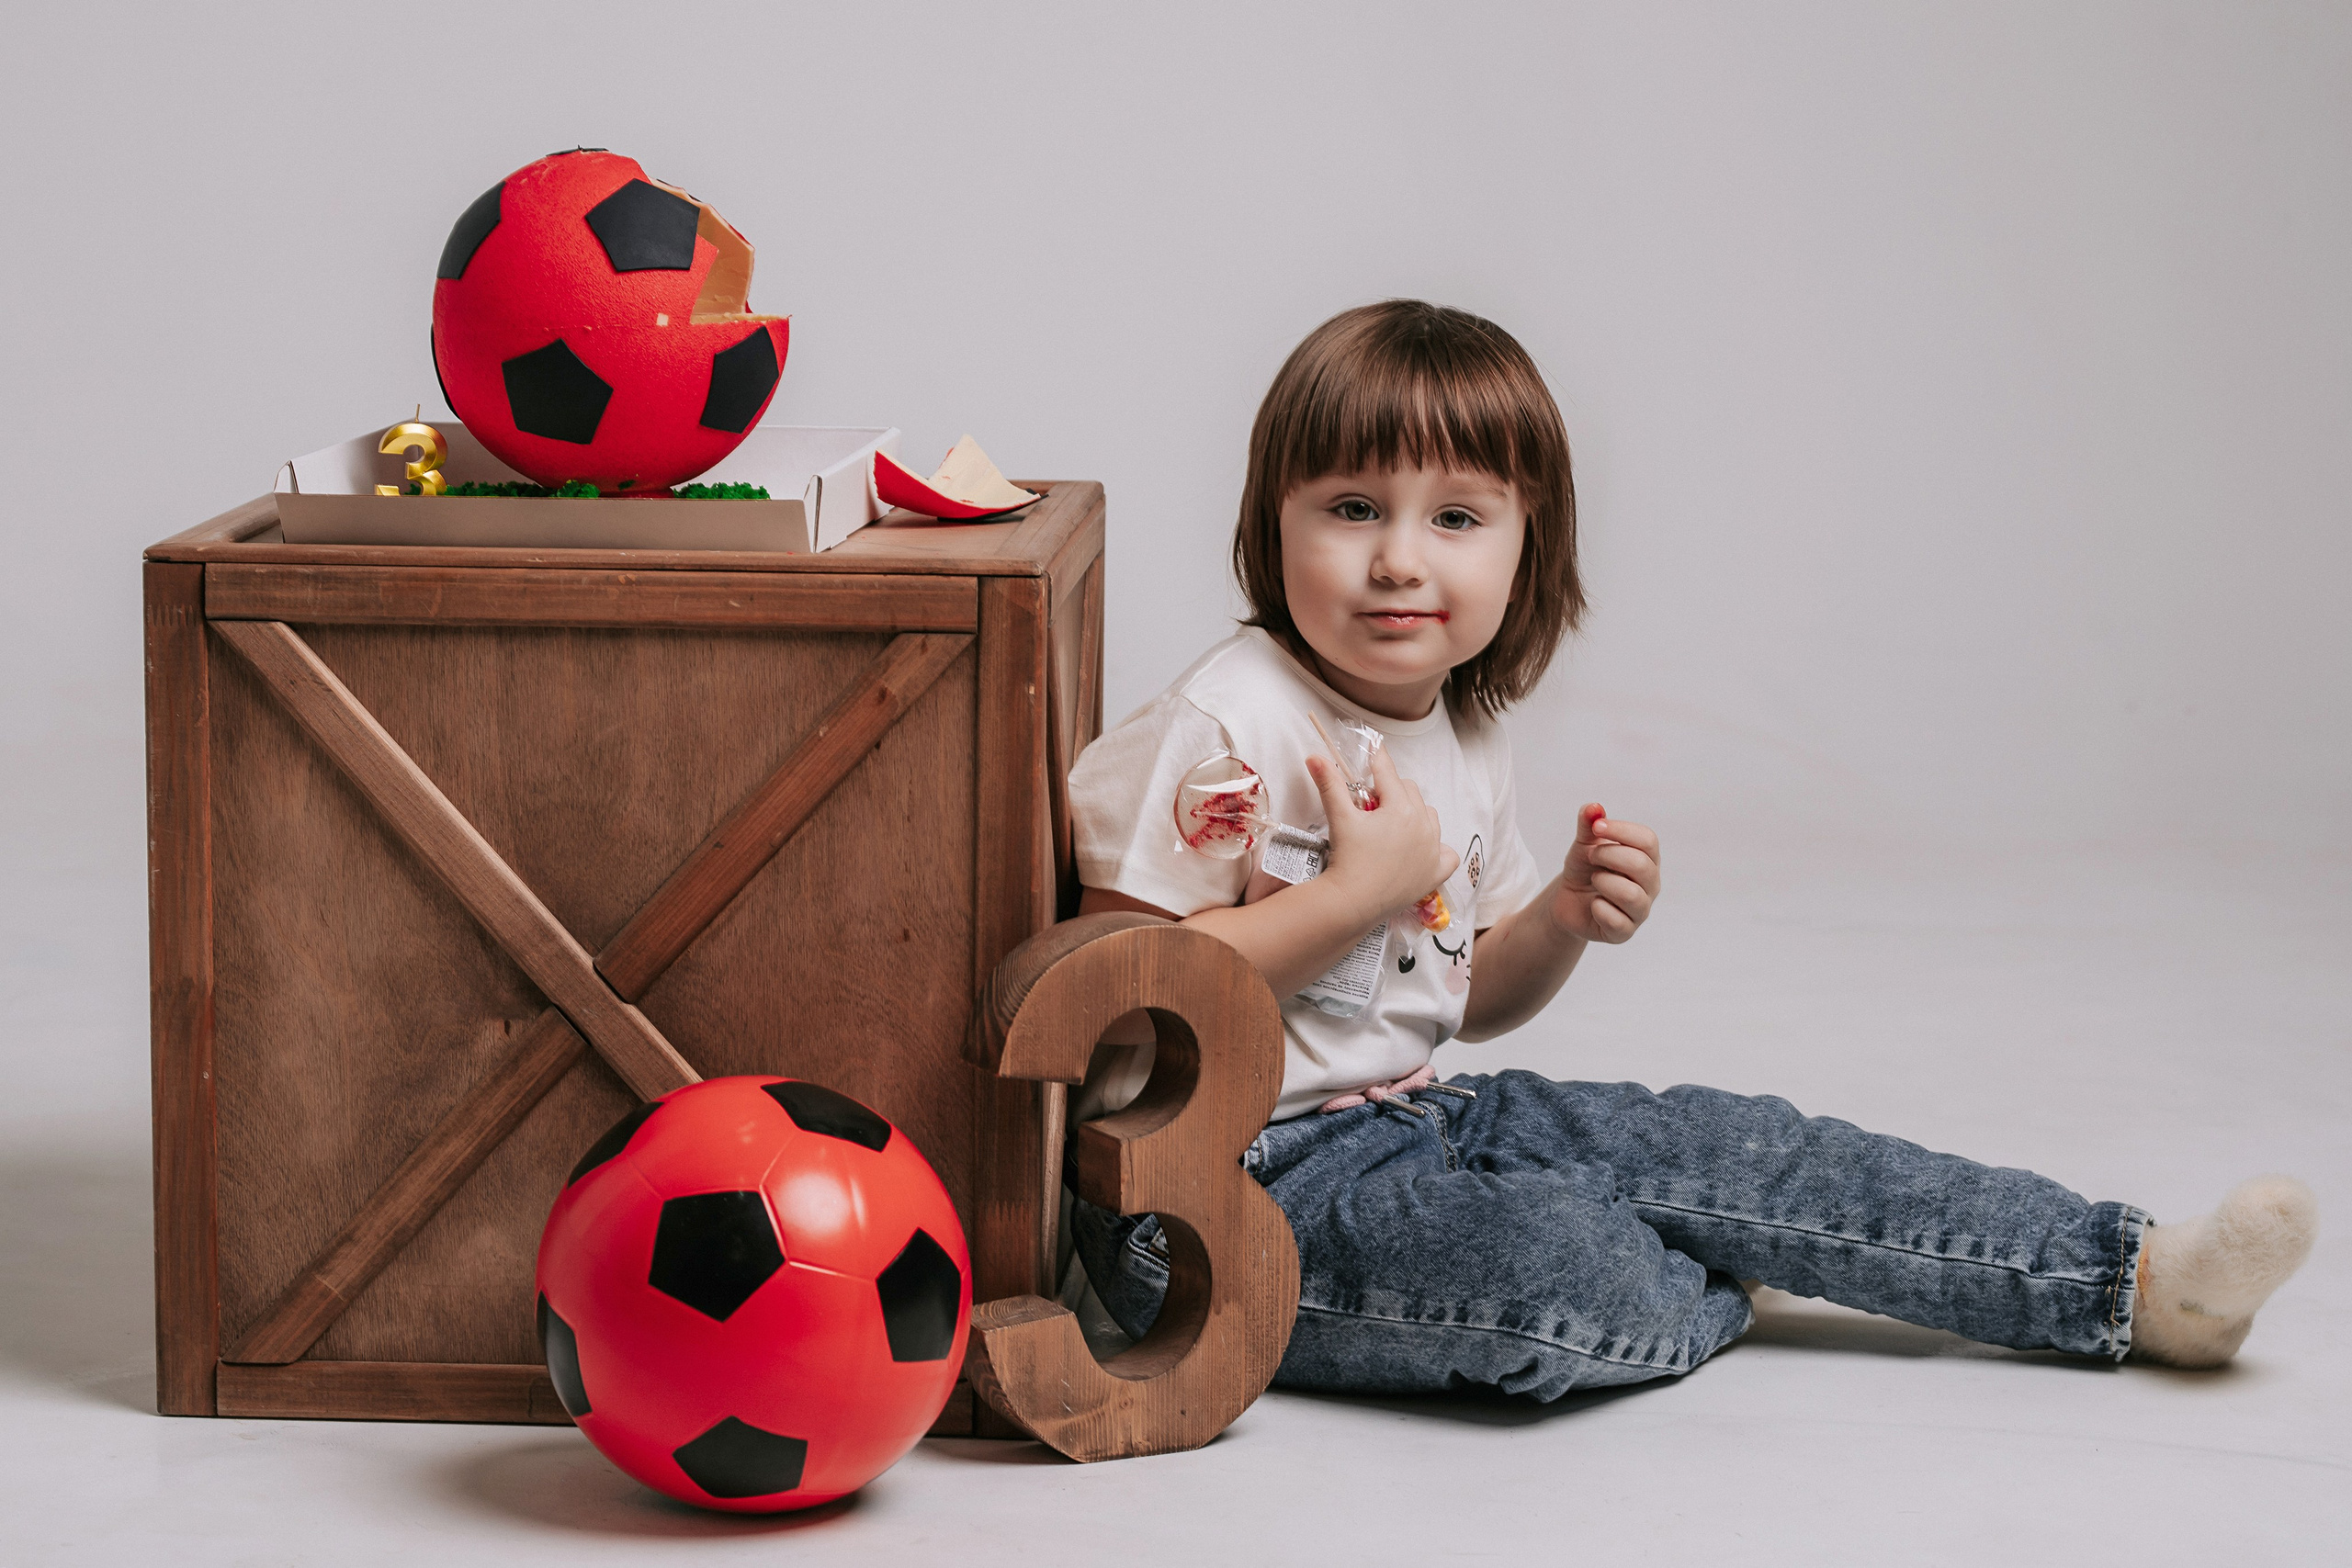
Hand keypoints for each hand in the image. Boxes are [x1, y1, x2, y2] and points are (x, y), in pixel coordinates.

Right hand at [1309, 741, 1457, 922]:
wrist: (1353, 902)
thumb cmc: (1347, 858)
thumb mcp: (1339, 818)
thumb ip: (1329, 784)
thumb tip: (1315, 756)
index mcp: (1401, 808)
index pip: (1388, 773)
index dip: (1378, 760)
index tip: (1374, 749)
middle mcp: (1423, 825)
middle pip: (1410, 791)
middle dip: (1391, 793)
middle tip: (1370, 807)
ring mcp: (1433, 849)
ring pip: (1429, 817)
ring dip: (1414, 815)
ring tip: (1392, 828)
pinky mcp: (1436, 873)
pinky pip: (1448, 854)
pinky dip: (1436, 849)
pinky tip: (1420, 851)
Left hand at [1551, 803, 1657, 943]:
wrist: (1567, 900)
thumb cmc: (1584, 868)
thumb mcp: (1584, 844)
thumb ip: (1589, 825)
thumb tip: (1593, 807)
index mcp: (1647, 858)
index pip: (1648, 840)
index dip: (1621, 830)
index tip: (1596, 828)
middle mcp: (1650, 884)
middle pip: (1641, 865)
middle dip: (1608, 856)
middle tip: (1590, 857)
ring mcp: (1640, 910)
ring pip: (1631, 894)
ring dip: (1603, 882)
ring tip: (1594, 880)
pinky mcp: (1624, 932)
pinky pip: (1617, 920)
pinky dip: (1598, 909)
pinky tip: (1593, 905)